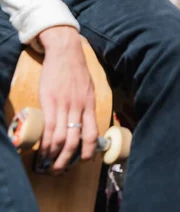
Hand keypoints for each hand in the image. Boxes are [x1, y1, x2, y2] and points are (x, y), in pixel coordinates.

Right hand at [38, 27, 97, 172]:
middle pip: (76, 140)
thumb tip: (85, 121)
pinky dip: (47, 142)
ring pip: (62, 137)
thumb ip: (86, 104)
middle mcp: (79, 107)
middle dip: (69, 159)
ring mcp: (64, 105)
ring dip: (56, 154)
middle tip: (61, 170)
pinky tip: (44, 150)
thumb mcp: (88, 87)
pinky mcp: (50, 101)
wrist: (65, 51)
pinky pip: (50, 127)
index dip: (89, 151)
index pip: (92, 133)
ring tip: (51, 163)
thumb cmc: (76, 69)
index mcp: (89, 104)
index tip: (84, 161)